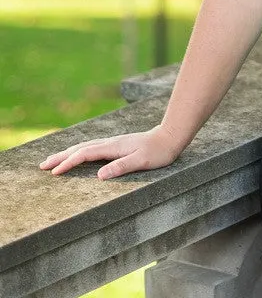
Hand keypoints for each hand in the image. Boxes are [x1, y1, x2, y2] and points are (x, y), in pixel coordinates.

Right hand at [39, 125, 182, 179]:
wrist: (170, 137)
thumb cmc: (158, 151)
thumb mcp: (142, 161)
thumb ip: (122, 167)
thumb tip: (99, 175)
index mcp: (113, 147)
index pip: (85, 154)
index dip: (68, 163)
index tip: (53, 173)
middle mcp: (110, 143)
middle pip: (80, 148)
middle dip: (60, 157)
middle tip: (42, 166)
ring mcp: (113, 143)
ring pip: (85, 146)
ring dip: (68, 152)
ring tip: (53, 160)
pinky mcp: (117, 145)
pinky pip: (92, 147)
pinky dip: (79, 150)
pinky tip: (78, 154)